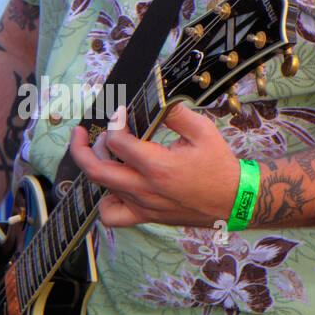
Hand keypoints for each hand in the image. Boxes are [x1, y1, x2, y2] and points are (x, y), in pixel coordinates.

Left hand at [69, 102, 241, 228]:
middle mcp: (145, 188)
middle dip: (81, 147)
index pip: (117, 142)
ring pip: (102, 189)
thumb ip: (175, 113)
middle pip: (96, 170)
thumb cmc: (219, 166)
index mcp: (157, 166)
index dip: (114, 122)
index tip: (120, 112)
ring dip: (96, 167)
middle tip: (80, 133)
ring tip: (102, 153)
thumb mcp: (203, 131)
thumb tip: (157, 98)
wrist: (234, 200)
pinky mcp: (146, 216)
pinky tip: (112, 186)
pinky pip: (112, 216)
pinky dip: (104, 201)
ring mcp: (143, 205)